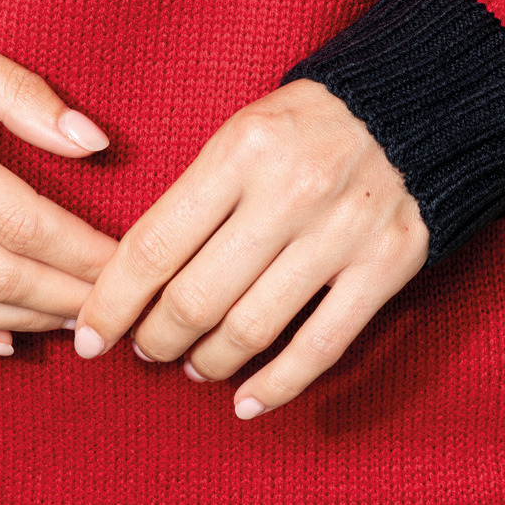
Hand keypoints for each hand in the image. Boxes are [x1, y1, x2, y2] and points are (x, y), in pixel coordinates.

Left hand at [69, 77, 426, 414]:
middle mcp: (288, 191)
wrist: (416, 103)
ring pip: (251, 329)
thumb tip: (136, 273)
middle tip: (144, 349)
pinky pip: (320, 346)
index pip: (155, 243)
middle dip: (156, 338)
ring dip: (208, 362)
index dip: (111, 301)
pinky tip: (248, 401)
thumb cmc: (309, 123)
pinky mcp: (386, 265)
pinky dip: (277, 385)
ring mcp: (340, 232)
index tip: (88, 335)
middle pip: (196, 297)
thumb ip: (197, 194)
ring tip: (193, 366)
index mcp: (241, 149)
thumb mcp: (244, 129)